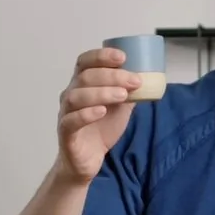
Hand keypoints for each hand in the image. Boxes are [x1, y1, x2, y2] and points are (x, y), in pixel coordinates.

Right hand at [55, 48, 140, 182]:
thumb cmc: (101, 129)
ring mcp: (66, 113)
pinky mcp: (65, 133)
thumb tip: (149, 77)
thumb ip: (130, 91)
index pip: (85, 61)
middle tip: (134, 81)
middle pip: (85, 77)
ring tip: (123, 95)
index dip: (102, 55)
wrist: (88, 159)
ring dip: (101, 92)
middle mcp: (71, 94)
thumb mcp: (120, 107)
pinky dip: (86, 114)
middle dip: (112, 76)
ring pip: (76, 96)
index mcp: (82, 84)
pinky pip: (71, 120)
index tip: (123, 57)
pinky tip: (101, 111)